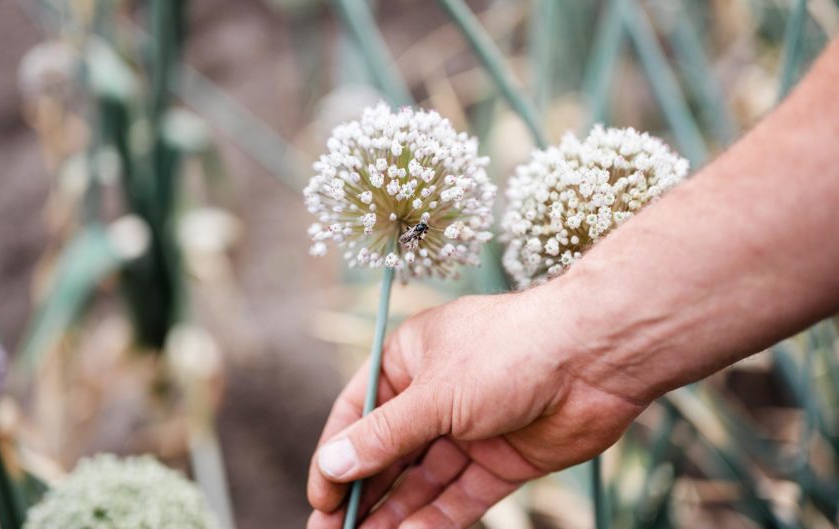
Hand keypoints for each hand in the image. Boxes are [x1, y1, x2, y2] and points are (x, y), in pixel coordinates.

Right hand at [306, 286, 646, 528]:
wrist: (596, 358)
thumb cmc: (509, 350)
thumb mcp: (434, 393)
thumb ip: (384, 435)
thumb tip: (333, 465)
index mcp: (410, 359)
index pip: (359, 410)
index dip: (336, 453)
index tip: (319, 497)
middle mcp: (436, 394)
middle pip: (389, 451)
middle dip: (362, 491)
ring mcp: (470, 428)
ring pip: (423, 479)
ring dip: (394, 512)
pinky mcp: (502, 459)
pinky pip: (461, 495)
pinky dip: (436, 518)